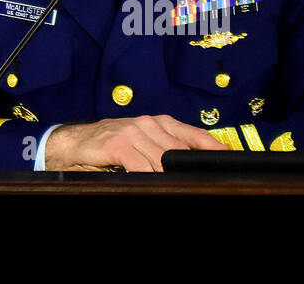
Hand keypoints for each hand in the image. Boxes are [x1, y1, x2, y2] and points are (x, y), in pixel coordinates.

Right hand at [43, 115, 226, 171]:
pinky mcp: (117, 144)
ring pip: (161, 160)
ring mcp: (132, 132)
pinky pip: (140, 165)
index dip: (211, 147)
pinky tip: (148, 180)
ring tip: (170, 182)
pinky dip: (147, 176)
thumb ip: (166, 147)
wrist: (77, 142)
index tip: (226, 158)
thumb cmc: (113, 143)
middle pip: (178, 152)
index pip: (193, 134)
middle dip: (187, 168)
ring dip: (166, 175)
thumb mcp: (143, 141)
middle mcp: (148, 123)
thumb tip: (191, 164)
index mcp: (159, 122)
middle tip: (197, 181)